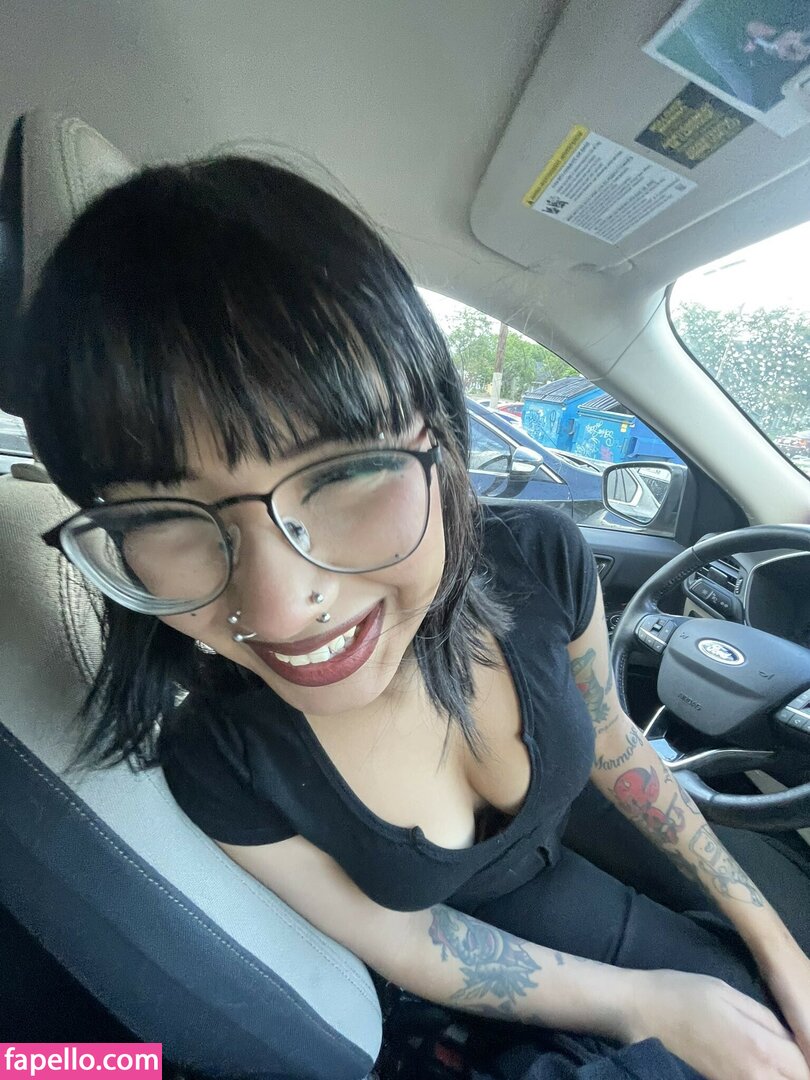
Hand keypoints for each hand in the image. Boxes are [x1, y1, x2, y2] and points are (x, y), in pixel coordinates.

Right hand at [622, 968, 809, 1079]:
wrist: (638, 1012)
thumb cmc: (683, 994)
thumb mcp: (728, 993)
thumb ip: (766, 1020)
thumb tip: (791, 1039)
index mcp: (759, 1047)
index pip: (804, 1065)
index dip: (802, 1054)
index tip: (791, 1040)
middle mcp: (752, 1077)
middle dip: (792, 1069)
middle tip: (780, 1052)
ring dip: (776, 1075)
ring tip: (767, 1061)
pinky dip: (757, 1079)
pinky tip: (747, 1066)